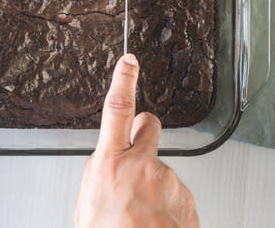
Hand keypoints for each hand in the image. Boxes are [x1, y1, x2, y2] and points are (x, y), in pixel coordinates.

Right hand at [74, 54, 199, 227]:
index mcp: (110, 164)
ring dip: (153, 184)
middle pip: (150, 123)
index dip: (124, 80)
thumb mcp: (88, 204)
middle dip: (145, 128)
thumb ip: (101, 174)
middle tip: (138, 150)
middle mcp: (142, 165)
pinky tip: (155, 221)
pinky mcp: (186, 197)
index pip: (118, 108)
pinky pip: (175, 193)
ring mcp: (168, 180)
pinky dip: (167, 205)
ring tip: (142, 214)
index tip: (130, 62)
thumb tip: (108, 164)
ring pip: (161, 169)